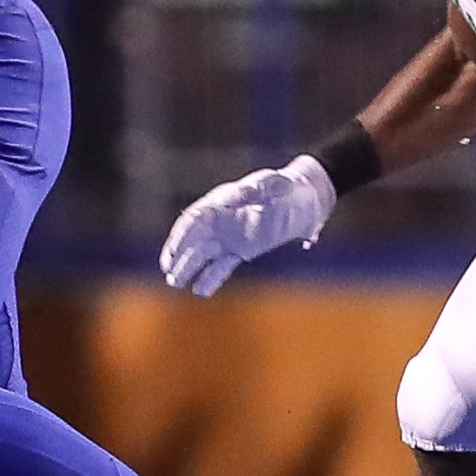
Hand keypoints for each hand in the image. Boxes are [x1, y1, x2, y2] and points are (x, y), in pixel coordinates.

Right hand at [159, 155, 337, 297]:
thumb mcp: (274, 184)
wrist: (306, 199)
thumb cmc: (287, 186)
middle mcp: (221, 220)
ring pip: (204, 255)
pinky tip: (200, 290)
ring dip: (189, 268)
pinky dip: (211, 277)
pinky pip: (222, 266)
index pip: (195, 219)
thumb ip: (256, 189)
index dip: (181, 235)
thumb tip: (238, 194)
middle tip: (169, 273)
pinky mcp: (242, 251)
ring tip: (176, 284)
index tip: (174, 252)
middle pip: (193, 239)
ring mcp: (230, 236)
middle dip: (179, 255)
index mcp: (222, 201)